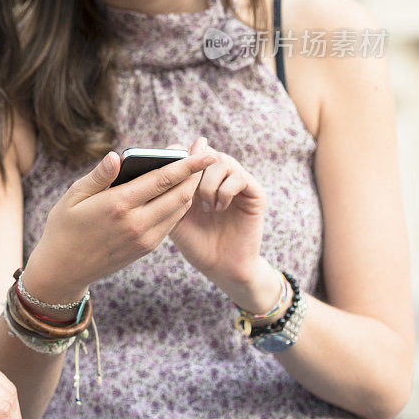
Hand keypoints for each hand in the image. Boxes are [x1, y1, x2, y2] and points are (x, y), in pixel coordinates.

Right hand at [23, 148, 214, 303]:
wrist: (64, 269)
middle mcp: (136, 223)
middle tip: (205, 158)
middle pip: (178, 195)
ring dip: (190, 191)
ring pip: (178, 210)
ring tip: (195, 173)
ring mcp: (143, 239)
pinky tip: (178, 194)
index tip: (204, 154)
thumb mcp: (73, 196)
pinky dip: (179, 206)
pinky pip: (171, 224)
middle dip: (195, 175)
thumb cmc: (64, 226)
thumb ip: (99, 176)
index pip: (162, 180)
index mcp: (118, 204)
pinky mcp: (145, 249)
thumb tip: (116, 156)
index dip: (186, 165)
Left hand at [169, 138, 268, 302]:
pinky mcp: (255, 194)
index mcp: (200, 176)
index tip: (169, 170)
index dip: (179, 155)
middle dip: (193, 169)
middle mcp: (219, 175)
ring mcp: (238, 183)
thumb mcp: (174, 214)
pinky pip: (239, 177)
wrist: (220, 268)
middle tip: (188, 192)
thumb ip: (169, 189)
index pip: (190, 150)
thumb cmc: (195, 242)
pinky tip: (219, 208)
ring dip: (208, 183)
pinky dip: (225, 191)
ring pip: (222, 161)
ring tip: (206, 206)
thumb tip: (163, 162)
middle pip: (205, 151)